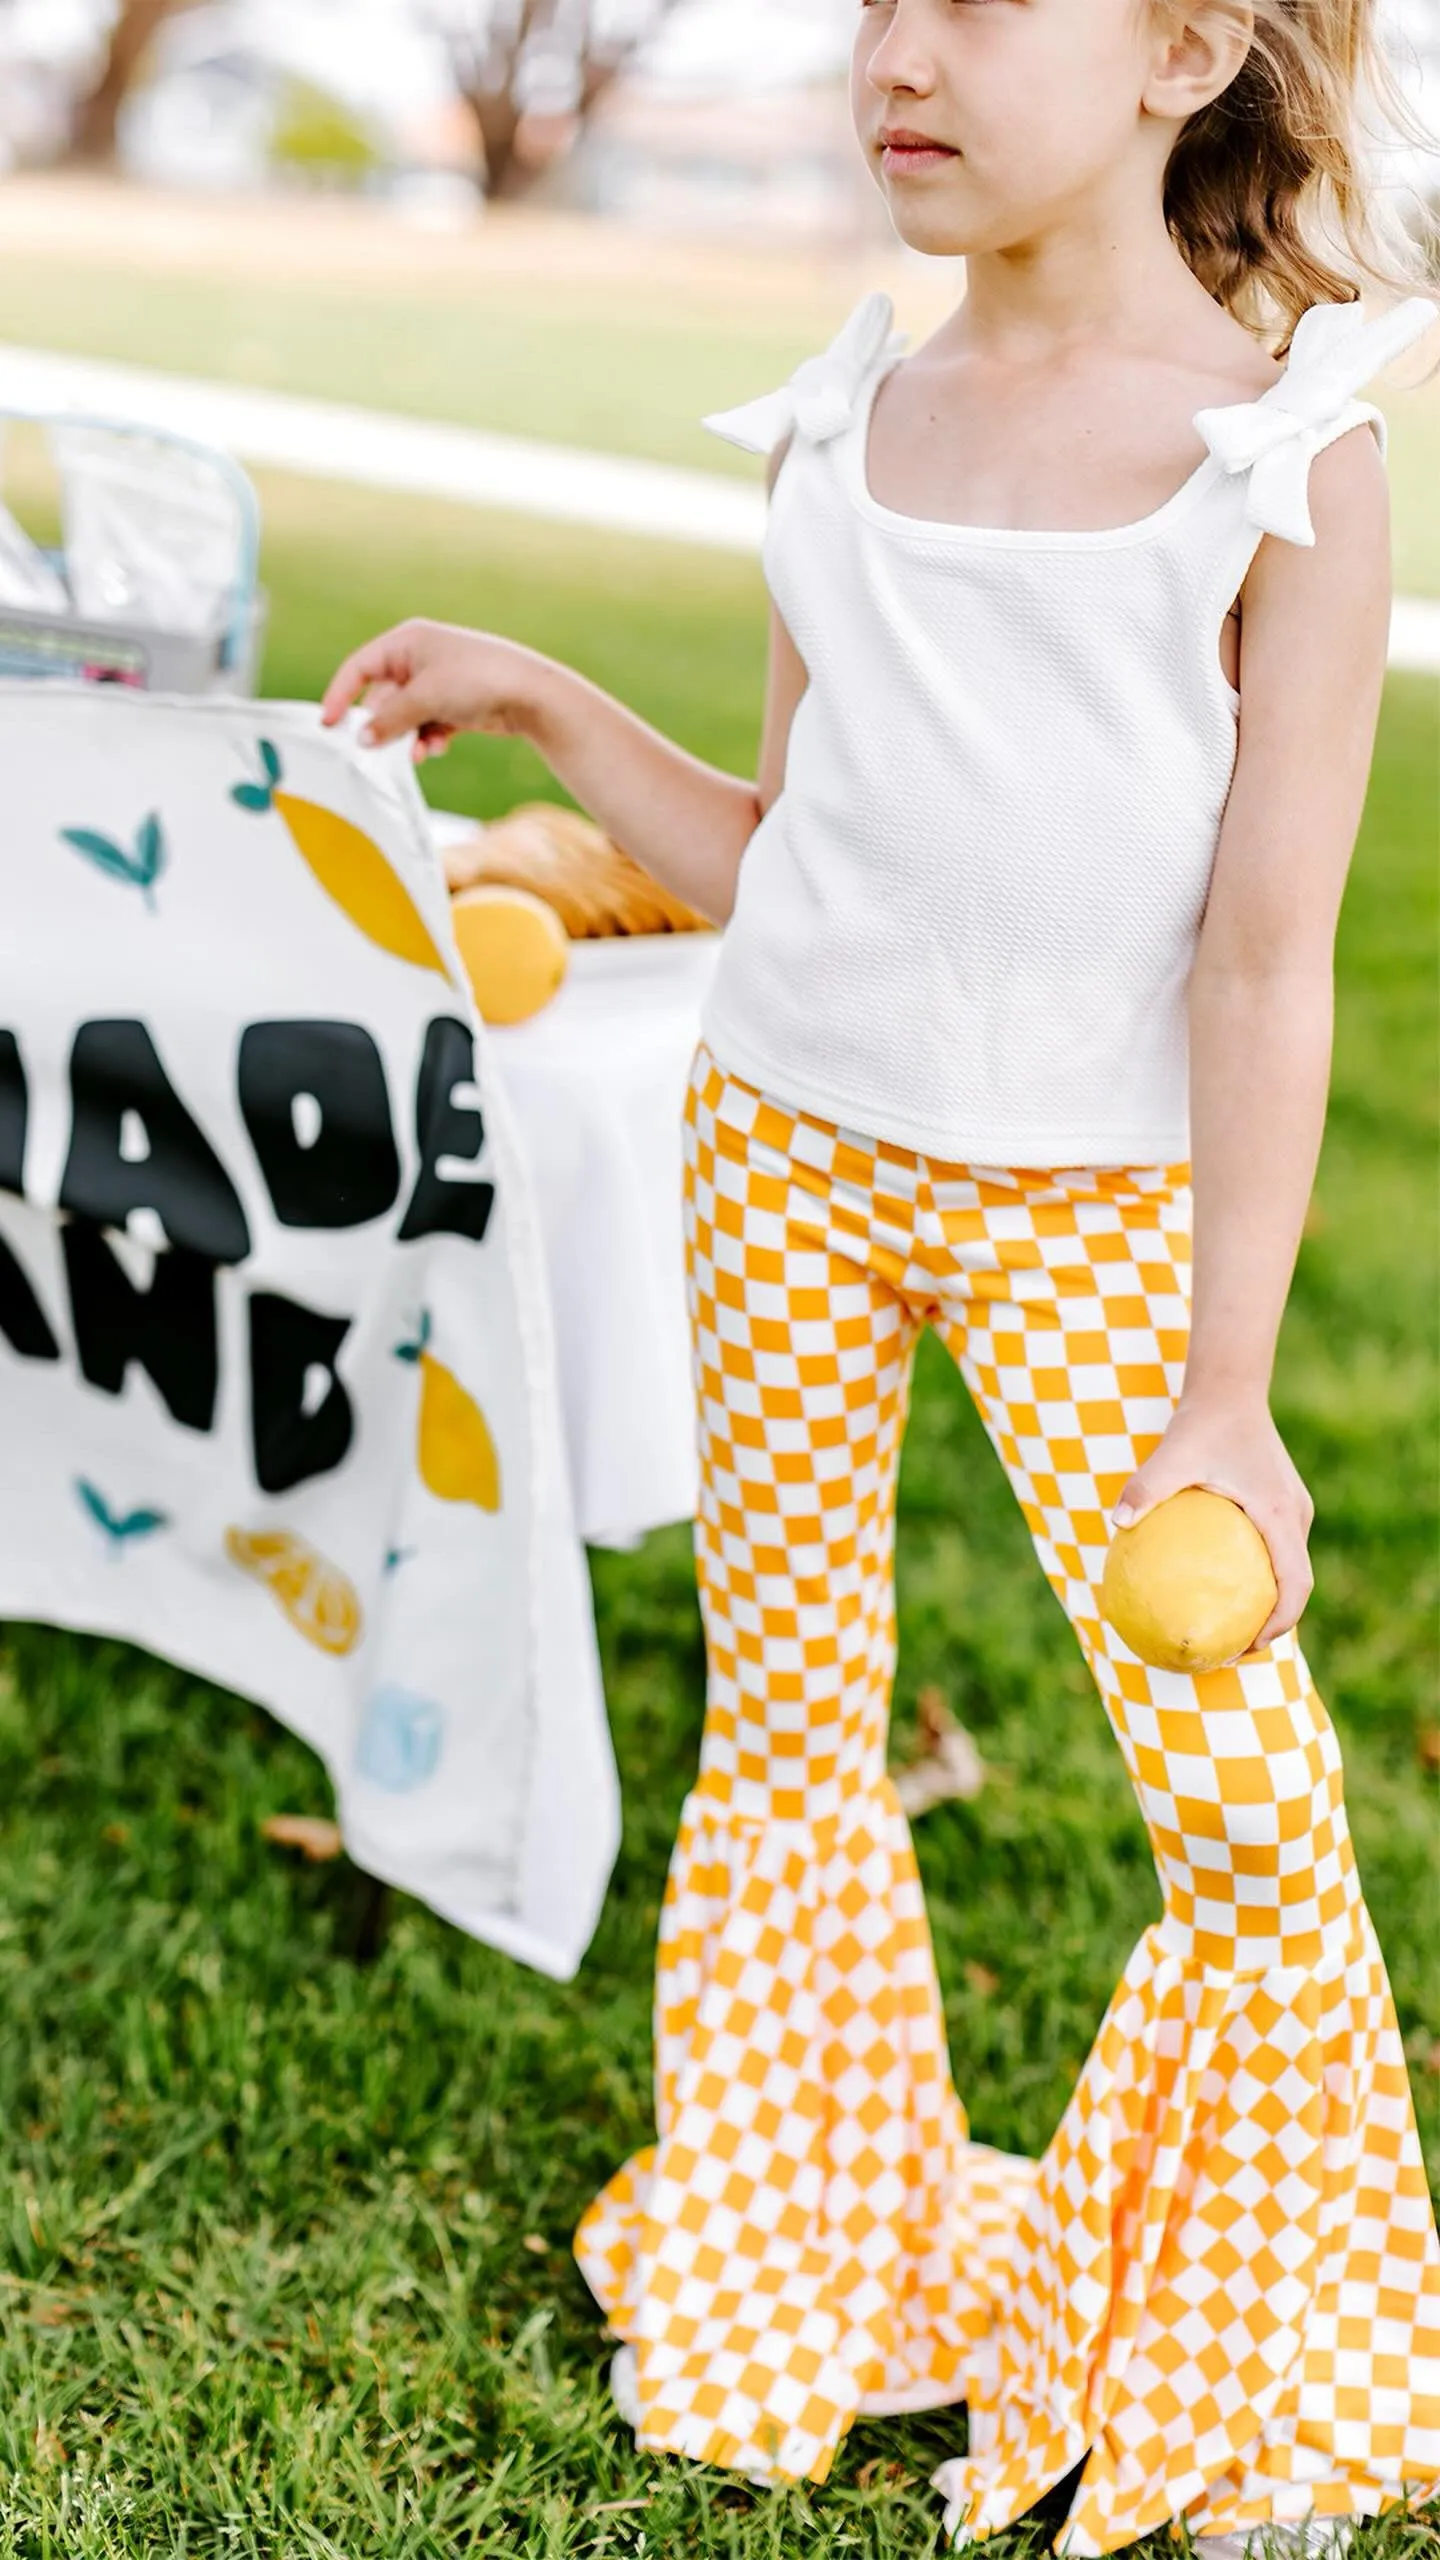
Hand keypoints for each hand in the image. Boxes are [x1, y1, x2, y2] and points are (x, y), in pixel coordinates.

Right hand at [319, 619, 529, 763]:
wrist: (532, 695)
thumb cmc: (478, 680)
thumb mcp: (425, 698)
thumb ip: (389, 720)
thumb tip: (362, 739)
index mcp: (407, 641)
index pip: (360, 668)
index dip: (341, 695)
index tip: (328, 725)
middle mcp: (419, 658)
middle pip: (383, 698)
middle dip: (386, 726)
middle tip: (384, 750)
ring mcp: (438, 681)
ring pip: (406, 716)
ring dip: (409, 738)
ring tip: (421, 753)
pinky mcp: (454, 703)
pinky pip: (427, 724)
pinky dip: (429, 738)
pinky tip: (439, 748)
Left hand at [1111, 1395, 1313, 1649]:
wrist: (1230, 1388)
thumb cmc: (1203, 1422)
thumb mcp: (1173, 1453)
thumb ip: (1147, 1487)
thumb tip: (1117, 1521)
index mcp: (1279, 1514)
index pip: (1295, 1583)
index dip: (1281, 1622)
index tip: (1251, 1647)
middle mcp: (1293, 1515)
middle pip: (1297, 1583)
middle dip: (1274, 1622)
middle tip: (1235, 1649)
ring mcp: (1290, 1508)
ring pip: (1289, 1567)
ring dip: (1269, 1600)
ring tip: (1229, 1627)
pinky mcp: (1279, 1502)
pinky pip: (1274, 1548)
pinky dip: (1258, 1574)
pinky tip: (1217, 1583)